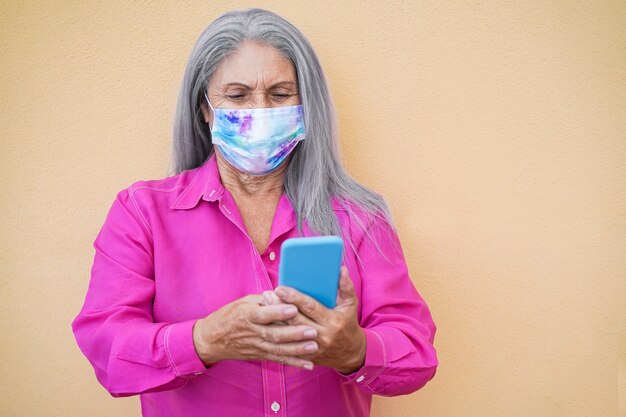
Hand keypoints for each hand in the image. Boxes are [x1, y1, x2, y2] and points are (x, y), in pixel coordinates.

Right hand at [192, 294, 318, 368]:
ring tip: (314, 347)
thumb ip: (264, 300)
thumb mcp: (243, 302)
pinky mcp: (260, 355)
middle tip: (313, 331)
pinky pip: (278, 360)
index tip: (294, 308)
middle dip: (294, 334)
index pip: (263, 314)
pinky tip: (308, 364)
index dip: (278, 312)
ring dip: (297, 350)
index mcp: (247, 315)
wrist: (212, 339)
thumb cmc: (229, 315)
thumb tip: (284, 294)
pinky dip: (294, 363)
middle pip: (274, 334)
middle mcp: (252, 332)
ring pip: (278, 349)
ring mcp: (256, 346)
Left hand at [274, 267, 365, 373]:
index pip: (310, 307)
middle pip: (295, 320)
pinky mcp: (306, 355)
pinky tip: (268, 323)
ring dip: (275, 319)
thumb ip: (346, 287)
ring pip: (289, 333)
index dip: (294, 297)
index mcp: (332, 320)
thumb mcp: (351, 305)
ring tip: (264, 305)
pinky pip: (288, 345)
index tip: (280, 288)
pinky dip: (278, 334)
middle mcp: (322, 335)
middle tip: (267, 294)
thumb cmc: (348, 323)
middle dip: (279, 306)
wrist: (351, 354)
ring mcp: (313, 347)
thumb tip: (340, 269)